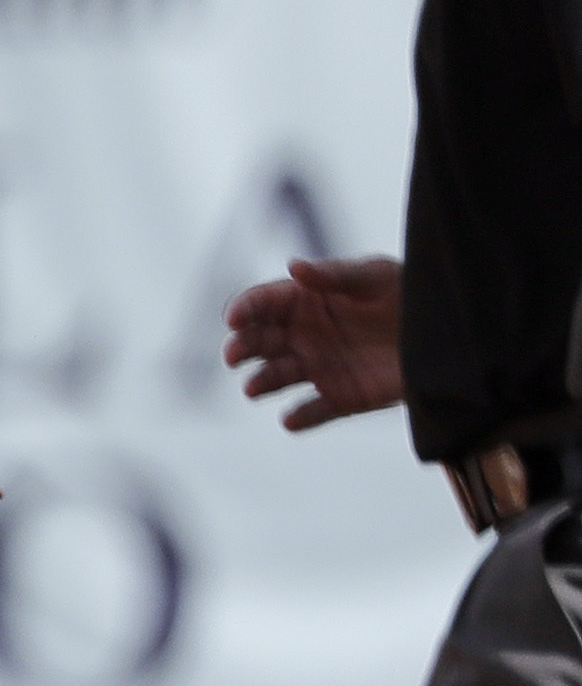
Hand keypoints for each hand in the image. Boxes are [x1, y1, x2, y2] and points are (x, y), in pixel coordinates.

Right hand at [226, 255, 404, 430]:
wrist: (450, 333)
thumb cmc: (411, 294)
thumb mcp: (377, 276)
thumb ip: (335, 274)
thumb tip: (294, 267)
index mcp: (306, 302)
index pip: (262, 304)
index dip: (244, 309)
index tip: (234, 319)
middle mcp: (304, 336)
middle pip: (258, 342)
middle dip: (241, 348)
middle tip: (234, 355)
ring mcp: (320, 368)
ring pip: (276, 378)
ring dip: (261, 383)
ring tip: (254, 388)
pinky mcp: (341, 398)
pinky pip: (313, 411)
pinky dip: (300, 418)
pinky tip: (292, 418)